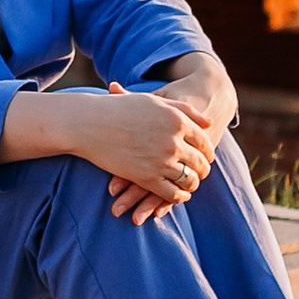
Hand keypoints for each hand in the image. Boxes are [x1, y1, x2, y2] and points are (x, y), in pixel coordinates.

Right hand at [66, 80, 216, 224]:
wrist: (89, 123)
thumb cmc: (121, 109)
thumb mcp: (156, 101)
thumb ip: (184, 111)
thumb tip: (209, 123)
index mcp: (177, 120)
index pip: (204, 142)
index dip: (207, 152)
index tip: (205, 157)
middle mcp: (173, 141)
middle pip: (200, 162)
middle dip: (203, 170)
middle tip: (201, 173)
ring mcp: (161, 161)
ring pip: (190, 180)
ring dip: (193, 185)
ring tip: (191, 185)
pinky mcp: (147, 178)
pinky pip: (173, 194)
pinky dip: (179, 197)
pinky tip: (179, 195)